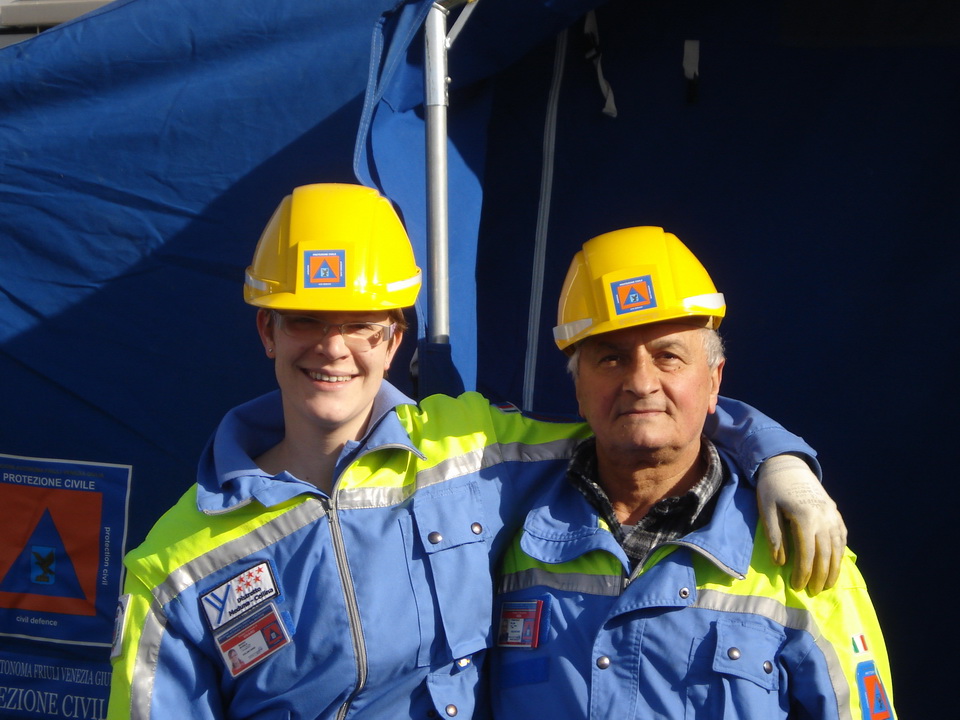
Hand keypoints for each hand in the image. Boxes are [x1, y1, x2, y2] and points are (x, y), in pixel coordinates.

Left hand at [756, 454, 846, 594]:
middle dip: (820, 577)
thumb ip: (774, 535)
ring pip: (837, 548)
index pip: (807, 553)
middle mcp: (824, 518)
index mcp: (805, 517)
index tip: (797, 587)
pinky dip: (840, 552)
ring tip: (827, 586)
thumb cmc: (772, 487)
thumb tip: (780, 563)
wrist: (788, 464)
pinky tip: (837, 563)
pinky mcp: (835, 512)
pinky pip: (842, 536)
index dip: (803, 573)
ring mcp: (832, 514)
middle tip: (813, 593)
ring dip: (834, 569)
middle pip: (826, 554)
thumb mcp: (766, 509)